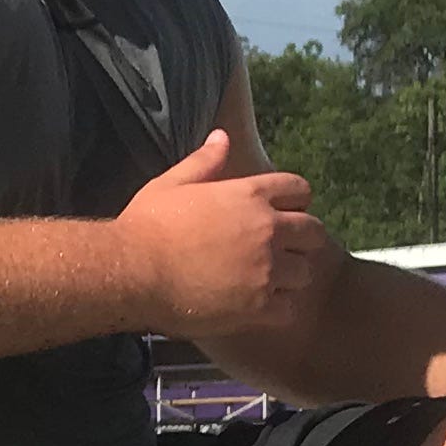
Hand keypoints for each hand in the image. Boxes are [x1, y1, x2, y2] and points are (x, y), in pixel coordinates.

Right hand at [117, 130, 332, 344]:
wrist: (131, 273)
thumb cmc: (146, 225)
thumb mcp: (172, 183)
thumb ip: (204, 161)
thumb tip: (221, 136)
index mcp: (249, 195)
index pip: (299, 190)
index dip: (294, 200)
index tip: (282, 211)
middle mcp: (268, 230)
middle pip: (314, 233)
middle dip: (302, 239)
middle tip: (281, 249)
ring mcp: (267, 271)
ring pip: (305, 272)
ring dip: (290, 276)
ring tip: (269, 281)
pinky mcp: (258, 307)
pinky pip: (289, 309)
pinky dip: (278, 309)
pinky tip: (258, 306)